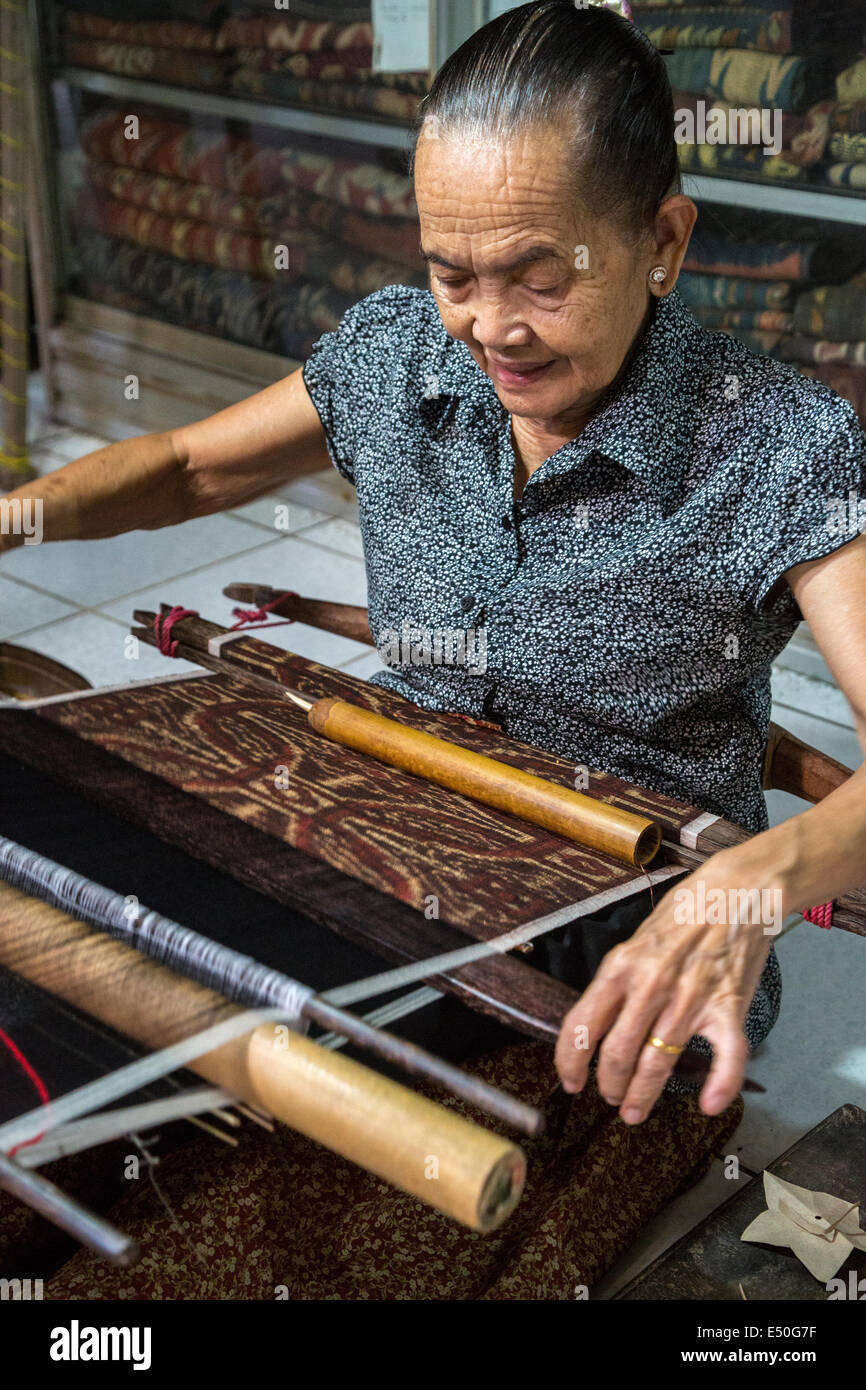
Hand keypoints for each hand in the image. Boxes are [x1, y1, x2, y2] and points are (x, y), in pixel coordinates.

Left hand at [554, 845, 781, 1122]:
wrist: (737, 891)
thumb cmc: (683, 915)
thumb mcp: (636, 941)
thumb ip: (619, 981)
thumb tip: (598, 1022)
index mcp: (621, 966)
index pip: (582, 1024)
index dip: (570, 1061)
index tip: (571, 1082)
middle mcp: (651, 985)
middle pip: (618, 1053)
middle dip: (610, 1086)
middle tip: (611, 1099)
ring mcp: (691, 998)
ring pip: (659, 1063)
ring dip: (643, 1095)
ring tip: (636, 1111)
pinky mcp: (729, 1006)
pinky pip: (726, 1057)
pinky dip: (719, 1086)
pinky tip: (708, 1104)